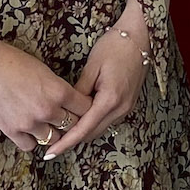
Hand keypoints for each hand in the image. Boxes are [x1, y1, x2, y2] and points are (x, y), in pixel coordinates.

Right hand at [0, 39, 90, 154]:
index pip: (85, 108)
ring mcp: (30, 123)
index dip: (85, 108)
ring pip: (53, 139)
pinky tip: (29, 131)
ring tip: (47, 125)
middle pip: (72, 126)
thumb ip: (58, 88)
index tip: (82, 108)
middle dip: (72, 122)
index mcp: (59, 91)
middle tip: (67, 119)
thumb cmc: (13, 61)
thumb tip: (67, 100)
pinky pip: (30, 146)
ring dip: (52, 132)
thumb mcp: (44, 70)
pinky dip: (31, 140)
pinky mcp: (12, 131)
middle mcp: (48, 110)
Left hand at [48, 0, 150, 160]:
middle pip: (92, 133)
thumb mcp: (92, 66)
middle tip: (50, 144)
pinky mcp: (128, 103)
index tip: (50, 153)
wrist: (140, 36)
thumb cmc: (114, 46)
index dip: (65, 143)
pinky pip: (107, 121)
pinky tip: (80, 119)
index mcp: (110, 99)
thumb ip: (79, 90)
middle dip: (72, 141)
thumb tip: (67, 108)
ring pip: (100, 129)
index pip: (83, 129)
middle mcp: (120, 108)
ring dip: (83, 132)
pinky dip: (93, 124)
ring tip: (62, 133)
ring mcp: (127, 107)